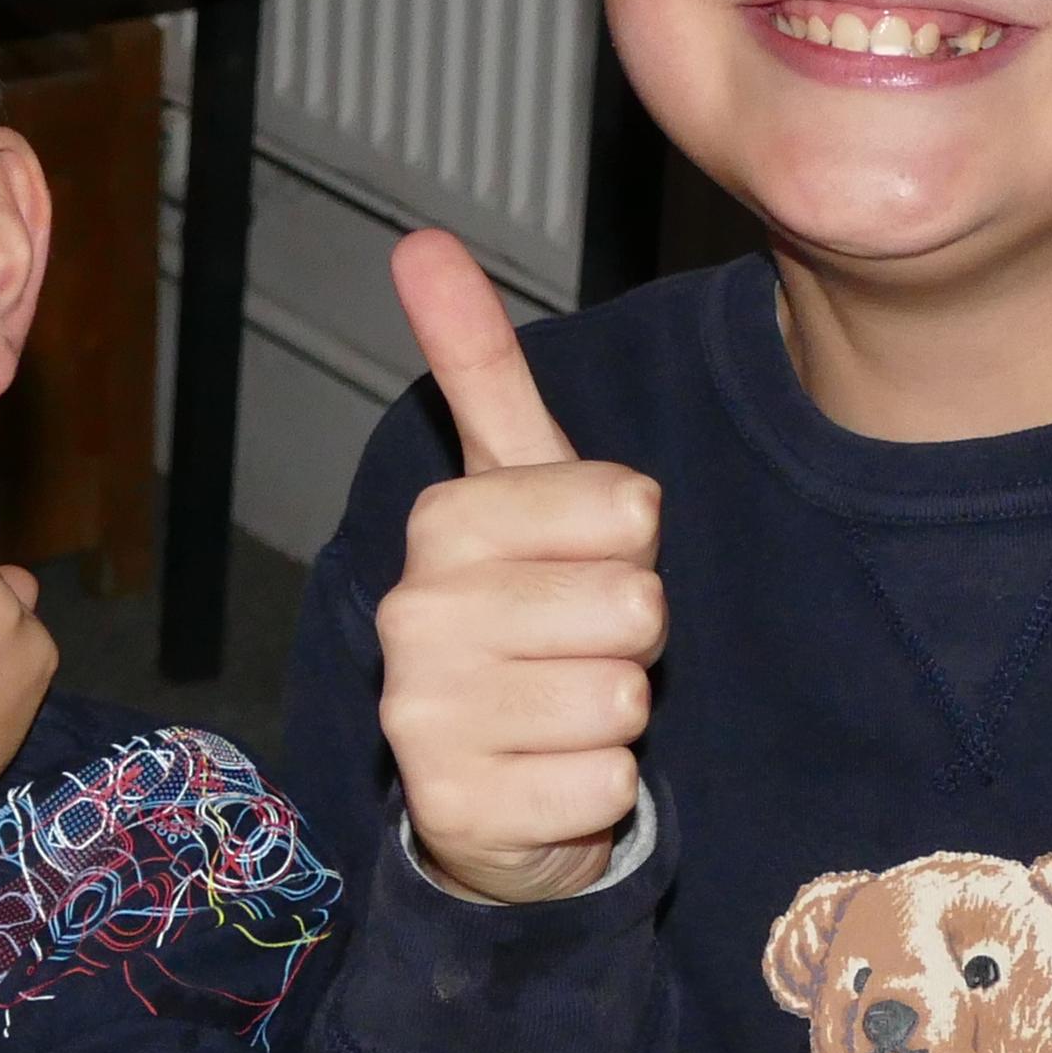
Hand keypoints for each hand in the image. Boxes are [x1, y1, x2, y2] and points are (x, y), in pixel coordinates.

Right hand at [378, 231, 665, 903]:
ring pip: (622, 700)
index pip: (627, 507)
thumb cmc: (525, 620)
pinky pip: (606, 784)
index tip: (586, 563)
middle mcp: (417, 616)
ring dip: (617, 715)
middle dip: (631, 635)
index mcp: (443, 526)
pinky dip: (600, 790)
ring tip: (562, 711)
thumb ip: (478, 367)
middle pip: (634, 605)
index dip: (633, 544)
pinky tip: (552, 777)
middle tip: (579, 648)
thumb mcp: (515, 488)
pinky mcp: (459, 811)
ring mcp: (427, 718)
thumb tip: (421, 241)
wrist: (487, 784)